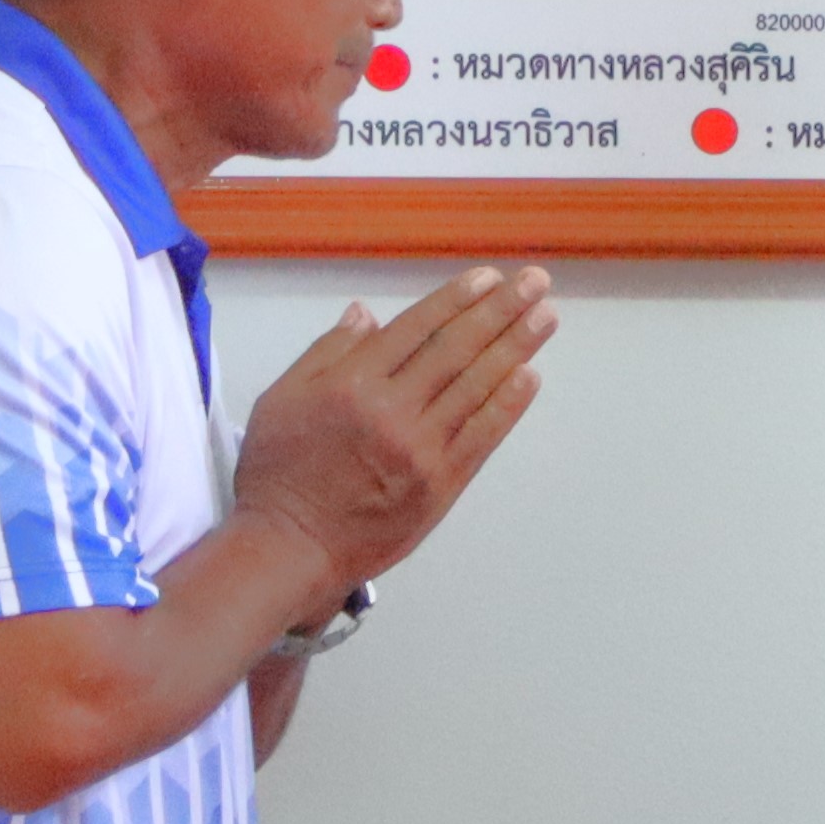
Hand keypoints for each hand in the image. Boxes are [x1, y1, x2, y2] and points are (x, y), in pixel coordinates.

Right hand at [232, 267, 553, 582]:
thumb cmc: (279, 474)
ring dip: (516, 347)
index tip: (488, 278)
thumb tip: (365, 313)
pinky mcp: (442, 483)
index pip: (416, 328)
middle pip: (456, 349)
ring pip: (476, 386)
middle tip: (535, 283)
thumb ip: (327, 352)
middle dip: (501, 311)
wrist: (292, 546)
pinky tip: (529, 376)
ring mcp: (422, 448)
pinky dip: (508, 403)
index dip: (456, 299)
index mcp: (351, 383)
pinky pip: (482, 434)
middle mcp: (392, 410)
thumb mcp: (280, 399)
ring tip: (546, 317)